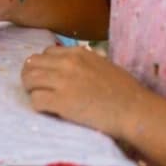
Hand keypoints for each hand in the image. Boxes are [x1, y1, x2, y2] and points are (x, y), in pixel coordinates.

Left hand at [21, 45, 145, 139]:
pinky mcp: (61, 101)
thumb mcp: (103, 65)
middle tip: (38, 88)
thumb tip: (68, 66)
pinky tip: (48, 110)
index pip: (45, 53)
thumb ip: (84, 62)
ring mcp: (62, 81)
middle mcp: (67, 63)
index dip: (44, 66)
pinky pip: (36, 100)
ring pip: (28, 80)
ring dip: (31, 90)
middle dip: (31, 76)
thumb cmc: (126, 92)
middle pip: (31, 63)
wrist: (136, 111)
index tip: (48, 77)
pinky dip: (38, 106)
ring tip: (40, 99)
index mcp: (78, 53)